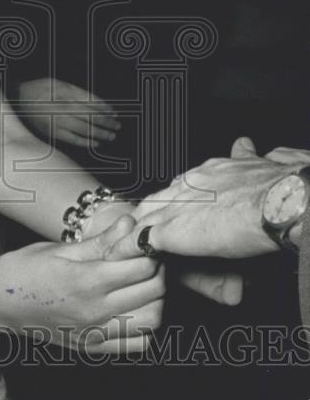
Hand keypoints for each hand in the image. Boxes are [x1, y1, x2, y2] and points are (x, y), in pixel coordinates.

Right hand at [0, 216, 163, 355]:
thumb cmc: (22, 270)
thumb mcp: (60, 249)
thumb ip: (101, 241)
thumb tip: (131, 225)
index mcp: (86, 280)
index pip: (142, 267)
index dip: (148, 252)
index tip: (141, 244)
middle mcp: (95, 311)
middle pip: (153, 292)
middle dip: (155, 272)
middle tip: (143, 261)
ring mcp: (95, 333)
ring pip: (152, 321)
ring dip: (153, 300)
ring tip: (138, 284)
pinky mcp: (92, 348)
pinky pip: (137, 344)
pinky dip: (144, 326)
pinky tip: (131, 309)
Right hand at [16, 78, 119, 147]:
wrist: (16, 99)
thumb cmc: (39, 89)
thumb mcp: (58, 82)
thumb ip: (76, 92)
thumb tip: (97, 104)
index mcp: (65, 92)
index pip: (92, 102)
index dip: (106, 109)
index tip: (115, 114)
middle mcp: (63, 106)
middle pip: (91, 116)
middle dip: (107, 122)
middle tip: (117, 127)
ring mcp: (57, 120)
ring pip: (84, 129)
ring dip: (100, 133)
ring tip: (111, 136)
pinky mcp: (51, 131)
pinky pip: (71, 139)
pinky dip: (85, 142)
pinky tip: (95, 143)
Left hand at [107, 141, 305, 260]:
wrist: (281, 200)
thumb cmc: (280, 186)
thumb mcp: (258, 161)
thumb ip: (246, 154)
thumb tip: (244, 142)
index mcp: (209, 171)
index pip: (181, 184)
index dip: (172, 197)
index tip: (169, 206)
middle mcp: (189, 185)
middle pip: (155, 199)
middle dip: (146, 212)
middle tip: (133, 226)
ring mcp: (178, 208)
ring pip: (144, 217)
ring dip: (132, 230)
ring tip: (120, 244)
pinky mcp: (173, 231)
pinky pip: (141, 241)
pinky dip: (130, 250)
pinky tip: (121, 257)